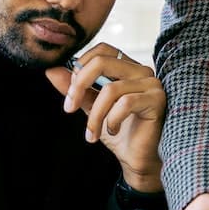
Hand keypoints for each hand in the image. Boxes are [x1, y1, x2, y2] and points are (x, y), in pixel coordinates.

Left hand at [46, 45, 165, 191]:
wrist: (138, 159)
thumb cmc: (121, 133)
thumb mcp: (91, 108)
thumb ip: (76, 89)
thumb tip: (51, 71)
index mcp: (127, 68)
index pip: (102, 50)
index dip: (81, 66)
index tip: (70, 92)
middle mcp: (141, 71)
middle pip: (102, 62)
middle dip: (79, 85)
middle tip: (69, 107)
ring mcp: (151, 84)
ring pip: (111, 89)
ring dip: (95, 115)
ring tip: (92, 133)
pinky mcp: (157, 99)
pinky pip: (125, 103)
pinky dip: (112, 120)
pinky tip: (112, 131)